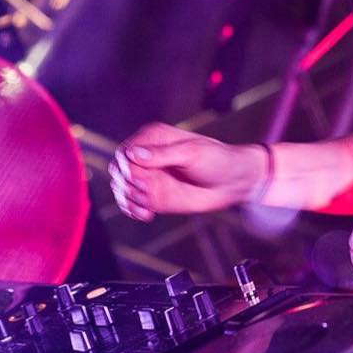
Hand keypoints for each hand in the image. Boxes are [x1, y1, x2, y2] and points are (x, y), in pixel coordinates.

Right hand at [108, 122, 265, 221]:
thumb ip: (163, 154)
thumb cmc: (218, 159)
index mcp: (153, 137)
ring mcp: (149, 176)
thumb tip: (134, 154)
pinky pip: (131, 203)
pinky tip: (146, 214)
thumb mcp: (192, 153)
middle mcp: (147, 156)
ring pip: (122, 189)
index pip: (125, 152)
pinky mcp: (153, 194)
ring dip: (129, 200)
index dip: (128, 168)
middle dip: (127, 186)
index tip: (142, 179)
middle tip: (146, 196)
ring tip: (147, 209)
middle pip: (119, 171)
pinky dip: (132, 210)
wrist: (234, 181)